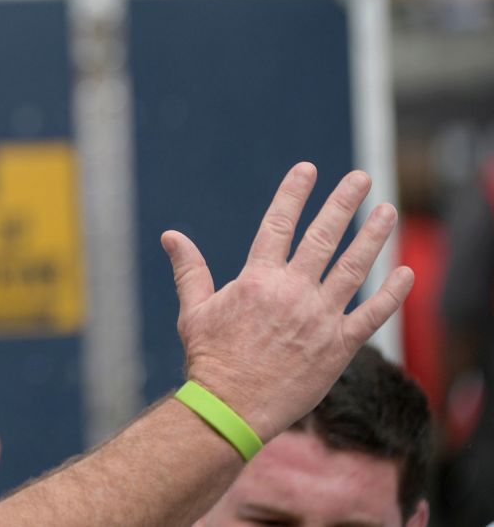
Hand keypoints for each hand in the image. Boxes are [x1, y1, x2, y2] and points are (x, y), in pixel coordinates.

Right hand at [161, 162, 412, 439]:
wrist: (231, 407)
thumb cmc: (209, 359)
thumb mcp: (194, 309)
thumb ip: (190, 269)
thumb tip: (170, 236)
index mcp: (257, 279)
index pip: (279, 224)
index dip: (294, 194)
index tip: (308, 169)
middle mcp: (292, 291)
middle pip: (324, 237)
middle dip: (344, 203)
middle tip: (361, 179)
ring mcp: (319, 318)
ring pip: (354, 268)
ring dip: (373, 237)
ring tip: (387, 211)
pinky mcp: (338, 346)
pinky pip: (371, 314)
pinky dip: (392, 294)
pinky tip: (405, 272)